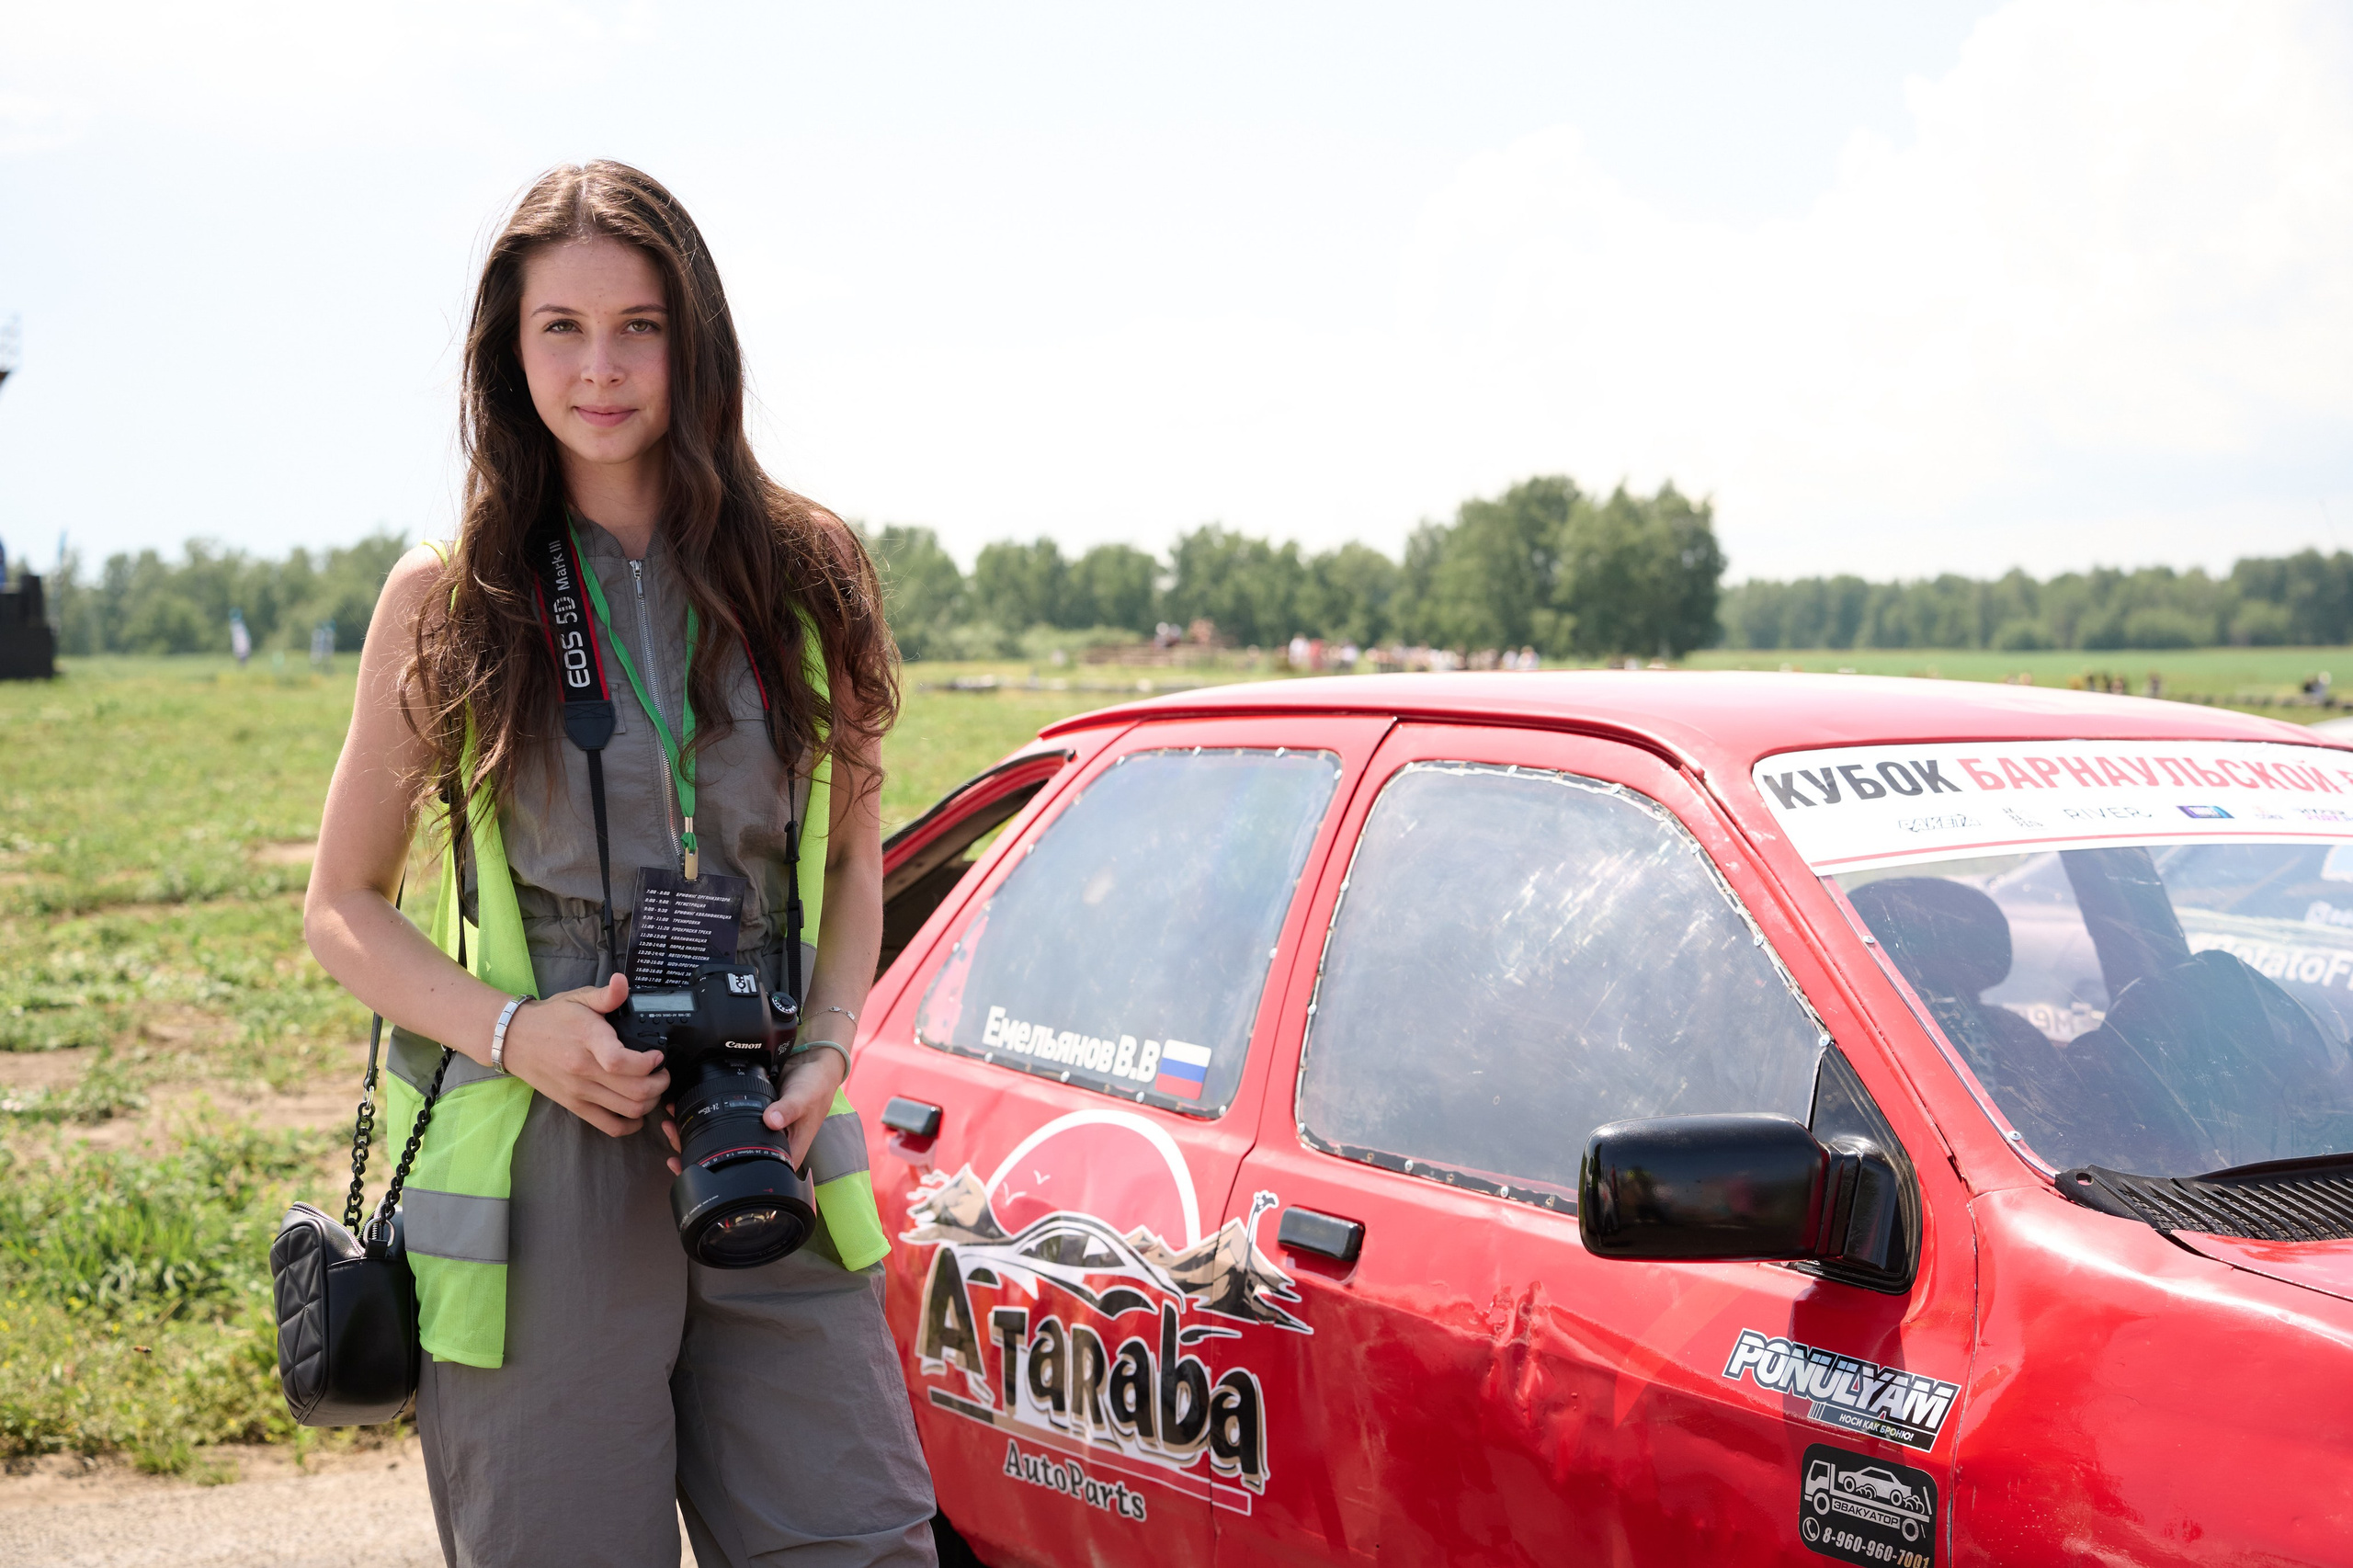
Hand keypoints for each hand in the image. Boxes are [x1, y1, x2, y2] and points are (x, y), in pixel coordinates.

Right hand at [499, 974, 668, 1136]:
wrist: (515, 1039)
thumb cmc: (552, 1018)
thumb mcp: (579, 998)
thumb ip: (606, 995)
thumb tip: (622, 982)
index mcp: (588, 1040)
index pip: (621, 1061)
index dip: (649, 1062)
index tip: (658, 1055)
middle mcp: (584, 1070)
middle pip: (634, 1090)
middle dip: (660, 1084)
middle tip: (663, 1073)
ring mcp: (579, 1091)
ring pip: (628, 1109)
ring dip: (650, 1102)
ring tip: (654, 1088)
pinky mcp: (575, 1106)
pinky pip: (609, 1126)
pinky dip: (630, 1125)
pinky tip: (638, 1113)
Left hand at [659, 1045, 845, 1174]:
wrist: (815, 1063)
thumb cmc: (817, 1086)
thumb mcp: (805, 1097)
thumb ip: (790, 1108)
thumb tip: (771, 1120)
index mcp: (783, 1154)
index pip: (748, 1175)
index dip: (719, 1177)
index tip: (693, 1170)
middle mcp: (767, 1146)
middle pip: (728, 1161)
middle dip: (697, 1156)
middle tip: (674, 1146)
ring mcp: (756, 1131)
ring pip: (721, 1142)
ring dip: (695, 1136)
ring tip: (673, 1125)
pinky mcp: (748, 1114)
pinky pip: (722, 1121)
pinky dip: (704, 1117)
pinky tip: (686, 1111)